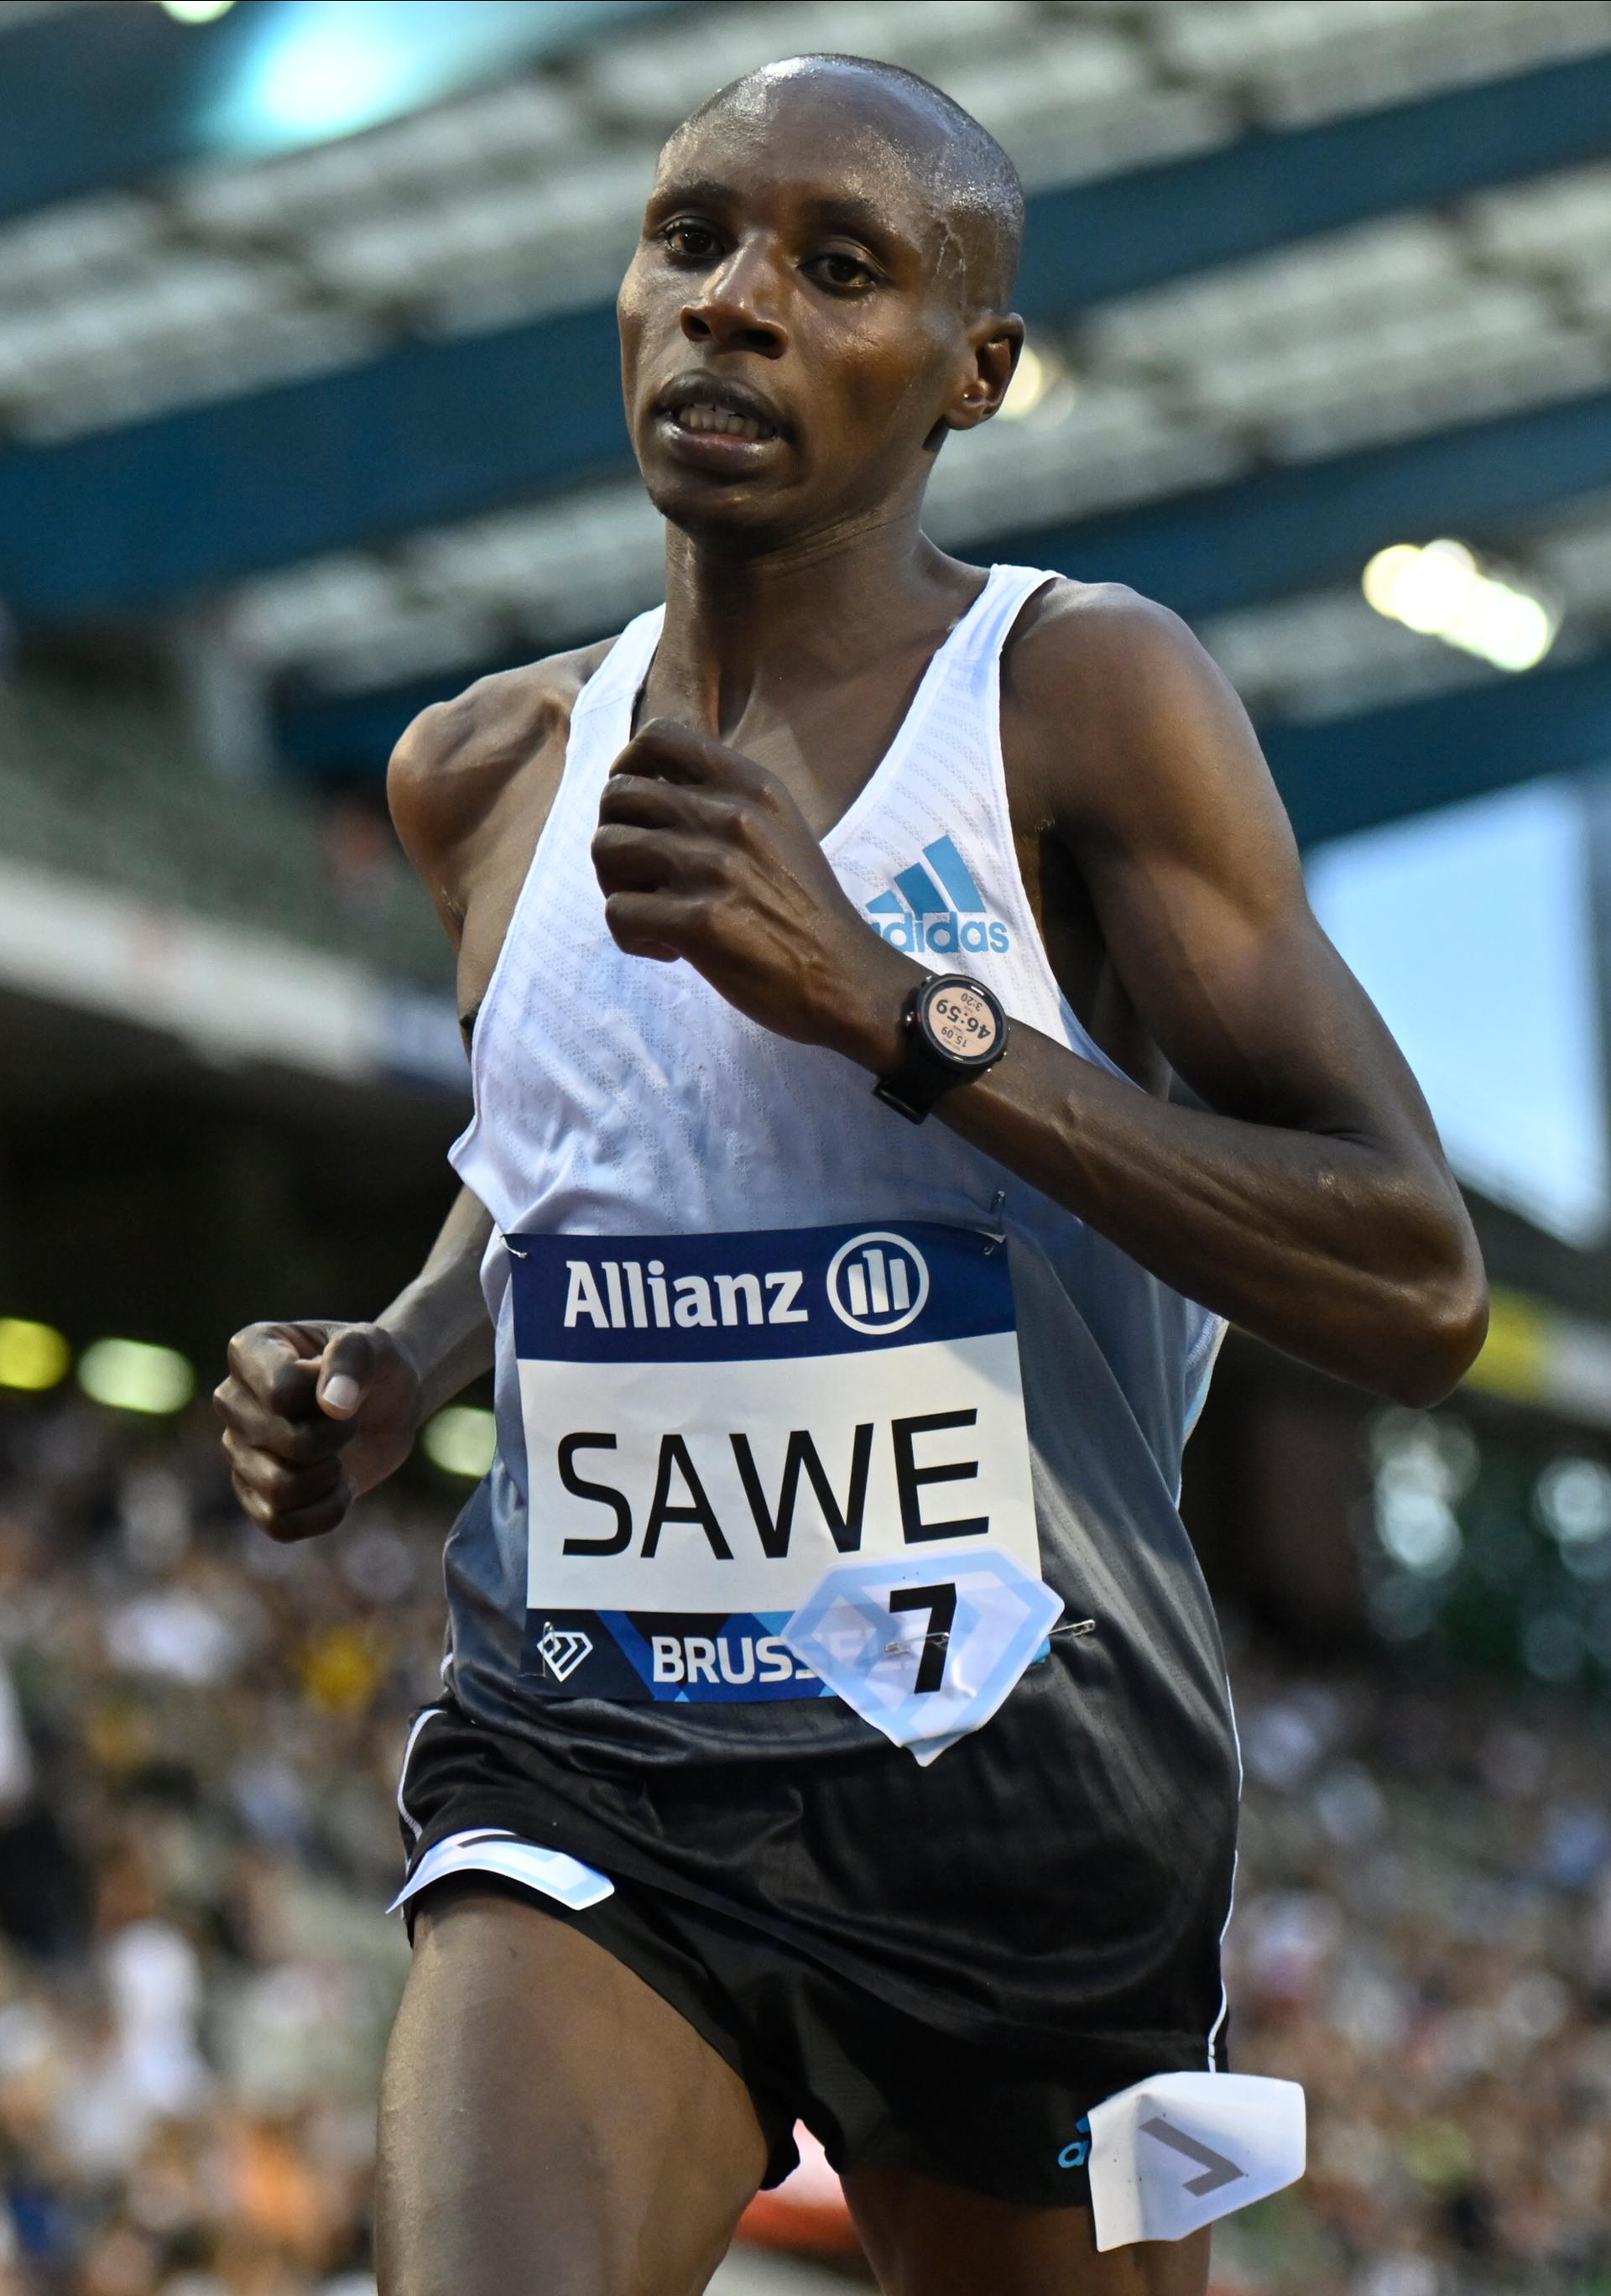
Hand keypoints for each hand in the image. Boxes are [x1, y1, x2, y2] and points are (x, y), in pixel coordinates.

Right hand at [213, 1321, 422, 1541]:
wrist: (387, 1404)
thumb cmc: (375, 1365)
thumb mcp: (374, 1346)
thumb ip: (353, 1360)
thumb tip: (334, 1405)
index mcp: (248, 1350)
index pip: (281, 1393)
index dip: (326, 1398)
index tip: (341, 1384)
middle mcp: (231, 1400)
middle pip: (287, 1443)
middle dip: (336, 1437)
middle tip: (347, 1420)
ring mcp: (238, 1449)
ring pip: (279, 1490)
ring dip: (330, 1476)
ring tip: (339, 1454)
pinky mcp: (254, 1494)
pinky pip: (280, 1525)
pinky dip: (325, 1513)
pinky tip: (340, 1487)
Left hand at [592, 719, 919, 1061]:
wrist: (845, 978)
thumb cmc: (806, 910)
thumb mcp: (779, 829)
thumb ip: (725, 801)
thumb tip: (652, 790)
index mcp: (749, 785)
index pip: (658, 735)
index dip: (627, 768)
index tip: (637, 809)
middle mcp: (729, 815)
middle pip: (617, 794)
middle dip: (614, 836)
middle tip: (640, 876)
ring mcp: (712, 867)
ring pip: (605, 846)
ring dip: (614, 885)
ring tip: (652, 912)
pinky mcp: (698, 922)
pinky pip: (617, 911)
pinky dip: (629, 937)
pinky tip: (667, 950)